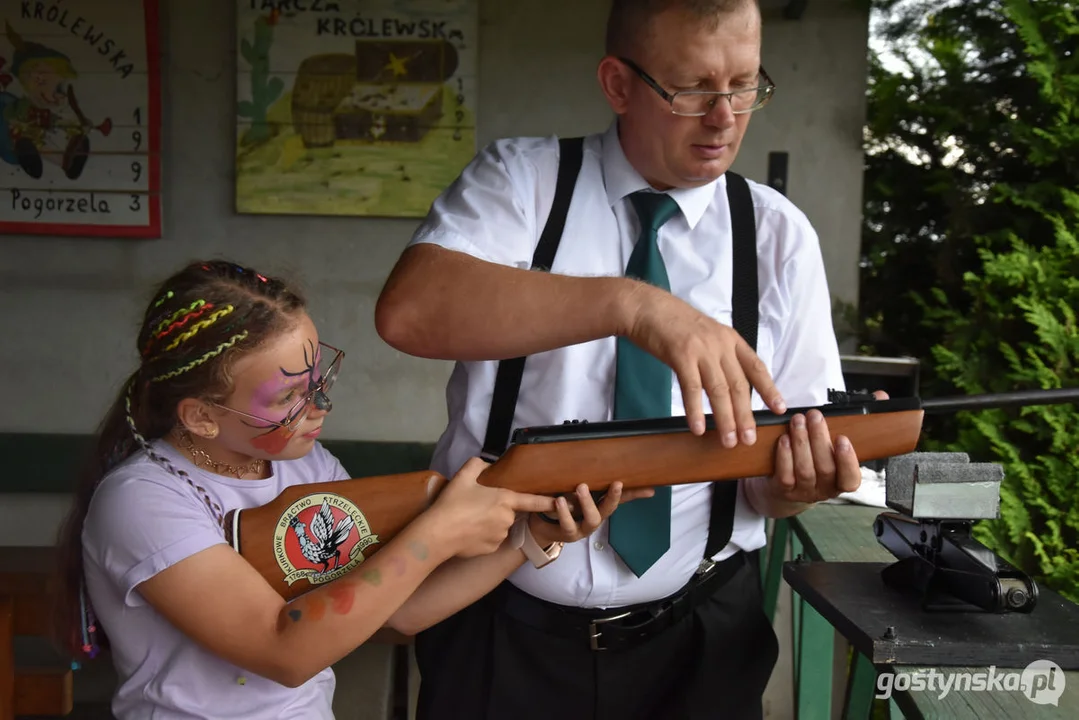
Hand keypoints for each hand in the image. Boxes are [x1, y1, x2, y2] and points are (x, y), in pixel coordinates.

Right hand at [428, 457, 555, 557]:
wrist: (438, 533)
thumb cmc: (452, 503)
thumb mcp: (463, 476)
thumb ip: (478, 465)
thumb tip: (485, 465)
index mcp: (504, 499)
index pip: (532, 500)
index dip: (548, 501)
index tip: (562, 502)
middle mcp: (507, 519)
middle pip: (507, 512)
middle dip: (495, 510)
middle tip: (474, 507)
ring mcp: (500, 536)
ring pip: (498, 527)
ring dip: (488, 523)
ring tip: (467, 520)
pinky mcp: (491, 549)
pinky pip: (491, 540)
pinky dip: (482, 537)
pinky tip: (468, 533)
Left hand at [527, 482, 656, 545]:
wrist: (543, 525)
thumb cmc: (565, 504)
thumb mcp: (577, 491)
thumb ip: (590, 482)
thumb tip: (599, 466)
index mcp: (600, 504)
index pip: (623, 498)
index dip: (636, 493)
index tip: (650, 489)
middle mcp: (596, 517)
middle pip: (610, 508)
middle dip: (614, 497)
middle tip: (617, 484)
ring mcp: (583, 527)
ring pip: (592, 519)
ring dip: (588, 503)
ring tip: (580, 487)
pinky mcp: (568, 533)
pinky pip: (568, 525)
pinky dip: (564, 512)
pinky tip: (559, 501)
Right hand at [622, 284, 785, 444]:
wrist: (648, 308)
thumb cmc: (675, 324)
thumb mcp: (707, 335)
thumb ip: (720, 355)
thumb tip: (729, 383)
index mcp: (730, 340)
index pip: (756, 367)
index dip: (769, 389)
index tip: (779, 408)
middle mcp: (720, 345)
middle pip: (739, 386)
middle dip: (746, 416)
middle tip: (749, 439)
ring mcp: (701, 350)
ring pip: (719, 390)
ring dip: (725, 419)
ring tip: (728, 441)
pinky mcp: (681, 355)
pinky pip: (692, 388)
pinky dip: (695, 411)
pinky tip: (698, 428)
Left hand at [764, 390, 888, 505]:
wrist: (788, 485)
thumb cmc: (819, 457)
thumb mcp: (839, 441)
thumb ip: (862, 419)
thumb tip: (880, 397)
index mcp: (843, 479)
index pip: (851, 479)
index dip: (848, 460)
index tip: (842, 438)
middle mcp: (826, 489)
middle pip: (825, 468)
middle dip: (819, 439)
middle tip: (814, 416)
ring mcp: (805, 491)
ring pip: (805, 470)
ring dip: (801, 442)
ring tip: (797, 421)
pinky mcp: (784, 490)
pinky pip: (785, 476)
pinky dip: (785, 456)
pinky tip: (784, 439)